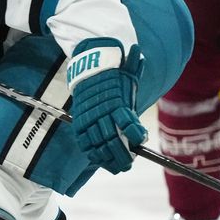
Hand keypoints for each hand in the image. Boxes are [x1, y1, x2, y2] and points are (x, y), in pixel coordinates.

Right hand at [67, 39, 147, 173]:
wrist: (85, 72)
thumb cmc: (111, 75)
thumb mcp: (123, 71)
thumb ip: (133, 68)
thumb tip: (137, 52)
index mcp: (115, 100)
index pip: (126, 121)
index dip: (135, 134)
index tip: (140, 141)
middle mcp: (101, 112)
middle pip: (113, 138)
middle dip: (122, 154)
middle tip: (129, 163)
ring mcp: (89, 120)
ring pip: (99, 144)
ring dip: (109, 158)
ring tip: (118, 167)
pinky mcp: (79, 125)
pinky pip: (85, 144)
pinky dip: (94, 155)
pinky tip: (102, 161)